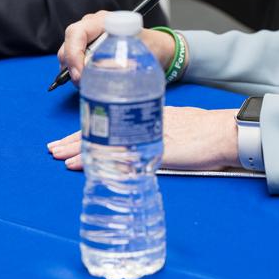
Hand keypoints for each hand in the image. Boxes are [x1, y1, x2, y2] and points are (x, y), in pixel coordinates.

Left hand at [47, 106, 238, 170]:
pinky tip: (85, 164)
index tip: (70, 136)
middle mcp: (144, 122)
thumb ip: (159, 129)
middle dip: (76, 138)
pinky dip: (100, 161)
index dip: (90, 127)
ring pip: (107, 142)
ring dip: (81, 149)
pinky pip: (120, 157)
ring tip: (59, 156)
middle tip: (53, 147)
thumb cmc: (207, 131)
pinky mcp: (153, 150)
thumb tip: (142, 145)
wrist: (226, 133)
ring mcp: (147, 136)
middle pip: (103, 128)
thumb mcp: (178, 123)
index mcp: (149, 114)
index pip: (112, 119)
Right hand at [56, 10, 176, 82]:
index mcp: (104, 21)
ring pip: (68, 53)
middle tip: (82, 83)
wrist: (154, 46)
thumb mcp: (140, 50)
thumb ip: (124, 58)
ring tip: (85, 84)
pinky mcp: (87, 48)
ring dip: (73, 70)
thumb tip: (107, 70)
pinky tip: (86, 81)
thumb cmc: (149, 45)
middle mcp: (92, 26)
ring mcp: (88, 36)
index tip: (80, 73)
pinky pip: (74, 59)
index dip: (74, 53)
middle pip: (68, 44)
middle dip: (71, 66)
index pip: (77, 33)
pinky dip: (77, 71)